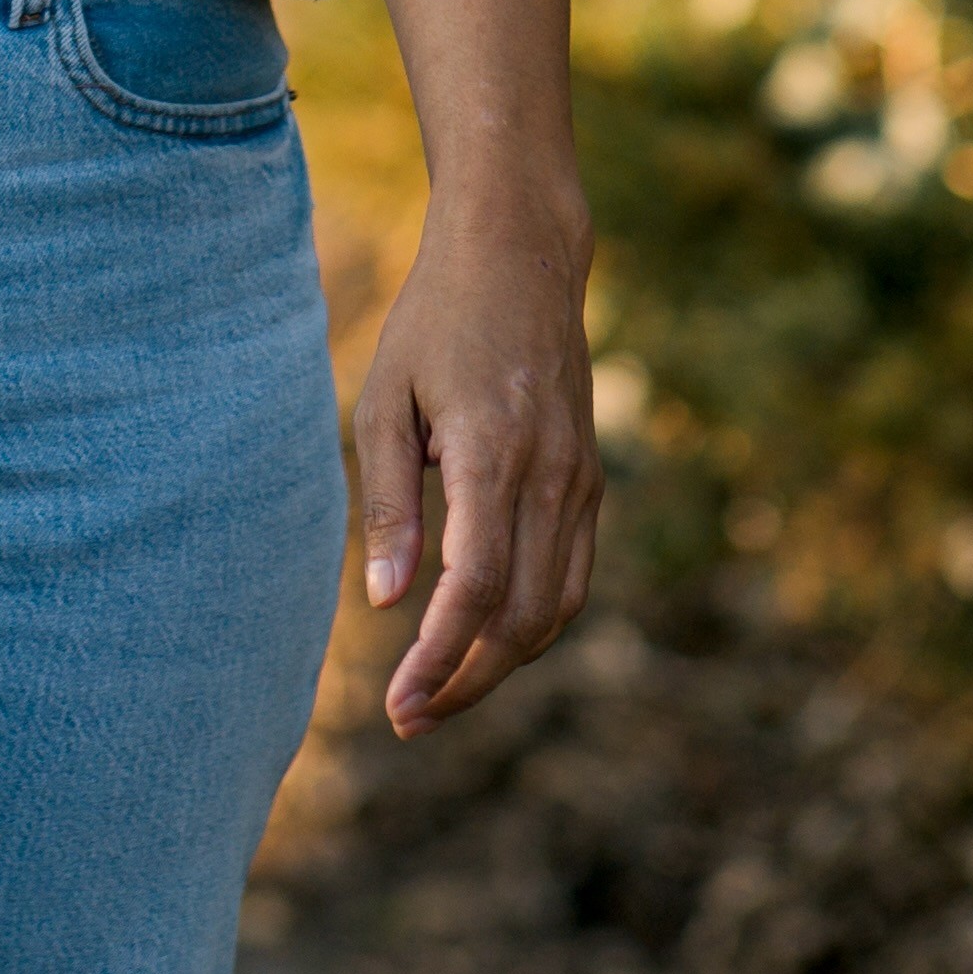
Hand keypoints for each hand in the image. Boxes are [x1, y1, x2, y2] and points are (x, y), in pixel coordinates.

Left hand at [328, 0, 603, 736]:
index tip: (397, 705)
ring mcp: (580, 480)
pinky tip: (484, 641)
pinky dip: (534, 623)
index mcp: (492, 454)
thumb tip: (388, 605)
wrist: (521, 253)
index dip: (440, 658)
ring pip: (557, 607)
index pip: (476, 587)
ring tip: (438, 692)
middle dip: (467, 680)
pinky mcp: (589, 480)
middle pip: (521, 617)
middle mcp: (550, 475)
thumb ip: (388, 503)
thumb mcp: (384, 398)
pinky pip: (572, 575)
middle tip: (407, 719)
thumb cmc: (434, 322)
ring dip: (501, 662)